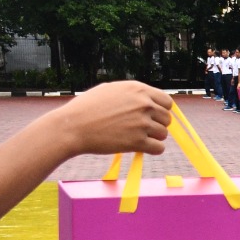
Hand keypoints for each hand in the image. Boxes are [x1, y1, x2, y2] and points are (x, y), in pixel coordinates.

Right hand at [49, 82, 173, 156]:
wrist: (72, 127)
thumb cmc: (86, 108)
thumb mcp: (110, 90)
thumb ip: (132, 94)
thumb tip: (148, 99)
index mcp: (138, 90)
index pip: (167, 102)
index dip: (161, 110)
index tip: (152, 117)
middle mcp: (144, 104)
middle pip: (166, 119)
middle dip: (156, 124)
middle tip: (140, 129)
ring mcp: (142, 123)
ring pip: (163, 134)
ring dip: (153, 138)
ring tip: (135, 137)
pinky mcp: (137, 141)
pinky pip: (159, 148)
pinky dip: (152, 150)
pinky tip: (141, 148)